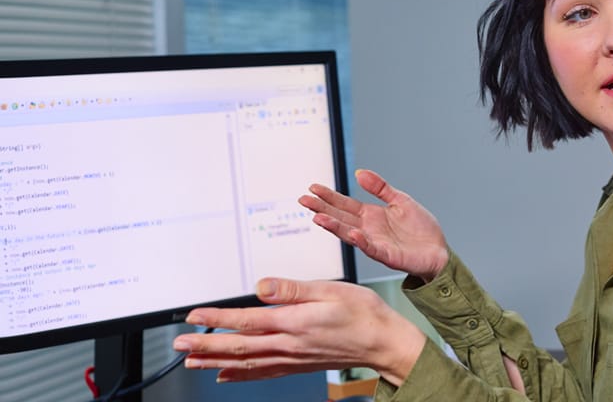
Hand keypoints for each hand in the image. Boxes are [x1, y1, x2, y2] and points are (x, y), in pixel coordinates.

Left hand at [172, 278, 425, 385]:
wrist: (383, 343)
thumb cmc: (363, 313)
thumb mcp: (331, 290)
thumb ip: (293, 289)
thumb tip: (262, 287)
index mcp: (295, 322)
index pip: (247, 321)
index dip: (217, 319)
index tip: (194, 316)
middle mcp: (289, 344)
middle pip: (239, 346)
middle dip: (205, 344)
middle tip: (179, 343)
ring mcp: (292, 357)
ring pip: (246, 362)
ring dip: (215, 361)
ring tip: (191, 359)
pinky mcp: (298, 365)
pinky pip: (263, 372)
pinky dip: (241, 374)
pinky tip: (226, 375)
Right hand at [299, 169, 448, 281]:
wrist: (439, 251)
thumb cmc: (421, 229)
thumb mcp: (400, 200)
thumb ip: (380, 188)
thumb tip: (359, 172)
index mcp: (371, 215)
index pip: (344, 204)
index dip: (329, 196)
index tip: (313, 188)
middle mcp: (368, 229)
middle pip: (340, 217)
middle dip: (322, 209)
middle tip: (304, 200)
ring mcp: (375, 243)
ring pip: (349, 233)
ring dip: (333, 226)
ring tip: (318, 218)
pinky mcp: (386, 255)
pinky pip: (370, 247)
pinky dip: (360, 240)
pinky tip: (351, 233)